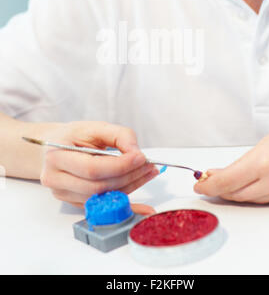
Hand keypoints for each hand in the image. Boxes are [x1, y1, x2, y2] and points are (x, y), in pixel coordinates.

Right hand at [40, 121, 158, 207]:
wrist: (52, 148)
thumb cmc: (74, 136)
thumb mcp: (95, 127)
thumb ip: (119, 135)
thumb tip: (136, 153)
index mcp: (56, 155)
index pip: (92, 168)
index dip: (120, 165)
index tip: (141, 158)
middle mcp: (55, 178)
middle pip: (98, 186)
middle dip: (128, 177)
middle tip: (148, 166)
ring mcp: (62, 194)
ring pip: (101, 198)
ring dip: (129, 187)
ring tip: (146, 173)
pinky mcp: (73, 203)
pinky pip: (102, 206)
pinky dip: (124, 204)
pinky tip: (142, 207)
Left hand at [194, 119, 268, 203]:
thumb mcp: (259, 148)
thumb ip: (237, 165)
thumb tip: (215, 176)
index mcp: (262, 163)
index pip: (226, 182)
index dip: (209, 186)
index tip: (199, 186)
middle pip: (235, 195)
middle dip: (218, 190)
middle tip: (206, 183)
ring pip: (248, 199)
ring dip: (232, 192)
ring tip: (222, 183)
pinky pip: (261, 199)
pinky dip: (248, 194)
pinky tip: (241, 186)